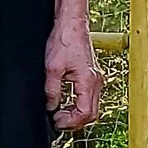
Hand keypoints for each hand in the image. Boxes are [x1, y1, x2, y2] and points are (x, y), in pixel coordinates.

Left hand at [45, 16, 104, 131]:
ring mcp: (96, 79)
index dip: (71, 122)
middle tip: (58, 120)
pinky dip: (79, 105)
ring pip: (92, 107)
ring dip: (77, 114)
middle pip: (91, 114)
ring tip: (60, 113)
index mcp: (87, 81)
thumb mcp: (52, 68)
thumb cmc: (64, 41)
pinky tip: (66, 104)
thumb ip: (52, 91)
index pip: (85, 112)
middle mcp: (96, 82)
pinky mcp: (92, 77)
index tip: (57, 121)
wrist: (71, 25)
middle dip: (75, 122)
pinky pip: (89, 98)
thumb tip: (51, 107)